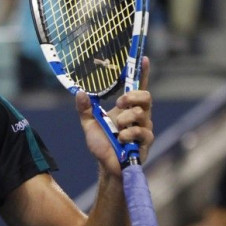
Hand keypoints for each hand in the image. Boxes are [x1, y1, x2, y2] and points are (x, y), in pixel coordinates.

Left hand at [76, 57, 154, 176]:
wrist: (108, 166)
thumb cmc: (102, 145)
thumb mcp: (89, 125)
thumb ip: (84, 109)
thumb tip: (80, 92)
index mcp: (127, 108)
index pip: (137, 87)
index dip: (143, 73)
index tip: (145, 58)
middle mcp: (139, 115)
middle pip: (146, 96)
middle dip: (133, 97)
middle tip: (121, 101)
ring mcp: (144, 128)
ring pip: (143, 113)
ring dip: (127, 118)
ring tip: (118, 127)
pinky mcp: (146, 141)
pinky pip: (142, 131)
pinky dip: (128, 134)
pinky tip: (121, 139)